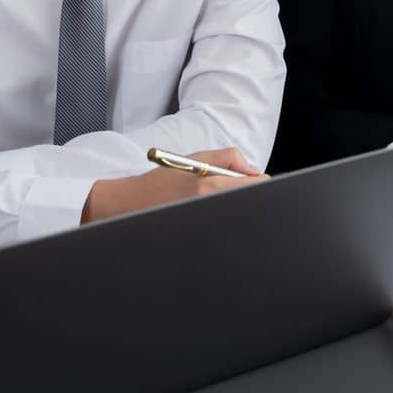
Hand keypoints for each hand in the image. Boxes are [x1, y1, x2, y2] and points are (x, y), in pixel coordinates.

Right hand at [81, 148, 265, 223]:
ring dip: (235, 205)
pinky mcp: (200, 235)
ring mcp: (205, 222)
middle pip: (250, 202)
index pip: (255, 185)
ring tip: (215, 199)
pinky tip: (208, 212)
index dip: (258, 181)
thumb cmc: (163, 179)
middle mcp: (210, 205)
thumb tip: (253, 171)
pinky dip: (223, 216)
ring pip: (238, 214)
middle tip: (235, 190)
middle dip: (248, 194)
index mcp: (210, 184)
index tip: (253, 180)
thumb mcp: (196, 158)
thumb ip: (229, 158)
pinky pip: (224, 225)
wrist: (133, 204)